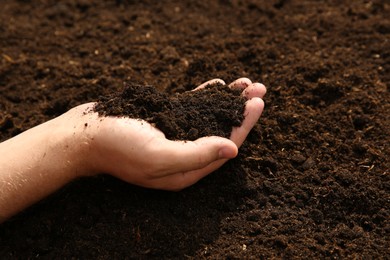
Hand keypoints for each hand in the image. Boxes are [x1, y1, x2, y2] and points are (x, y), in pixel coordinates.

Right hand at [67, 78, 265, 189]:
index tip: (257, 104)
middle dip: (240, 112)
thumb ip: (197, 153)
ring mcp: (174, 138)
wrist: (83, 134)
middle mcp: (184, 156)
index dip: (243, 126)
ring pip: (209, 119)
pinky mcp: (164, 123)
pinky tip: (219, 85)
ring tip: (246, 84)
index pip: (224, 148)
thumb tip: (233, 149)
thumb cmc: (117, 146)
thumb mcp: (158, 155)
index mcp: (186, 170)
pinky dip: (206, 97)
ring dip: (227, 101)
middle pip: (221, 132)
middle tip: (259, 90)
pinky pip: (191, 109)